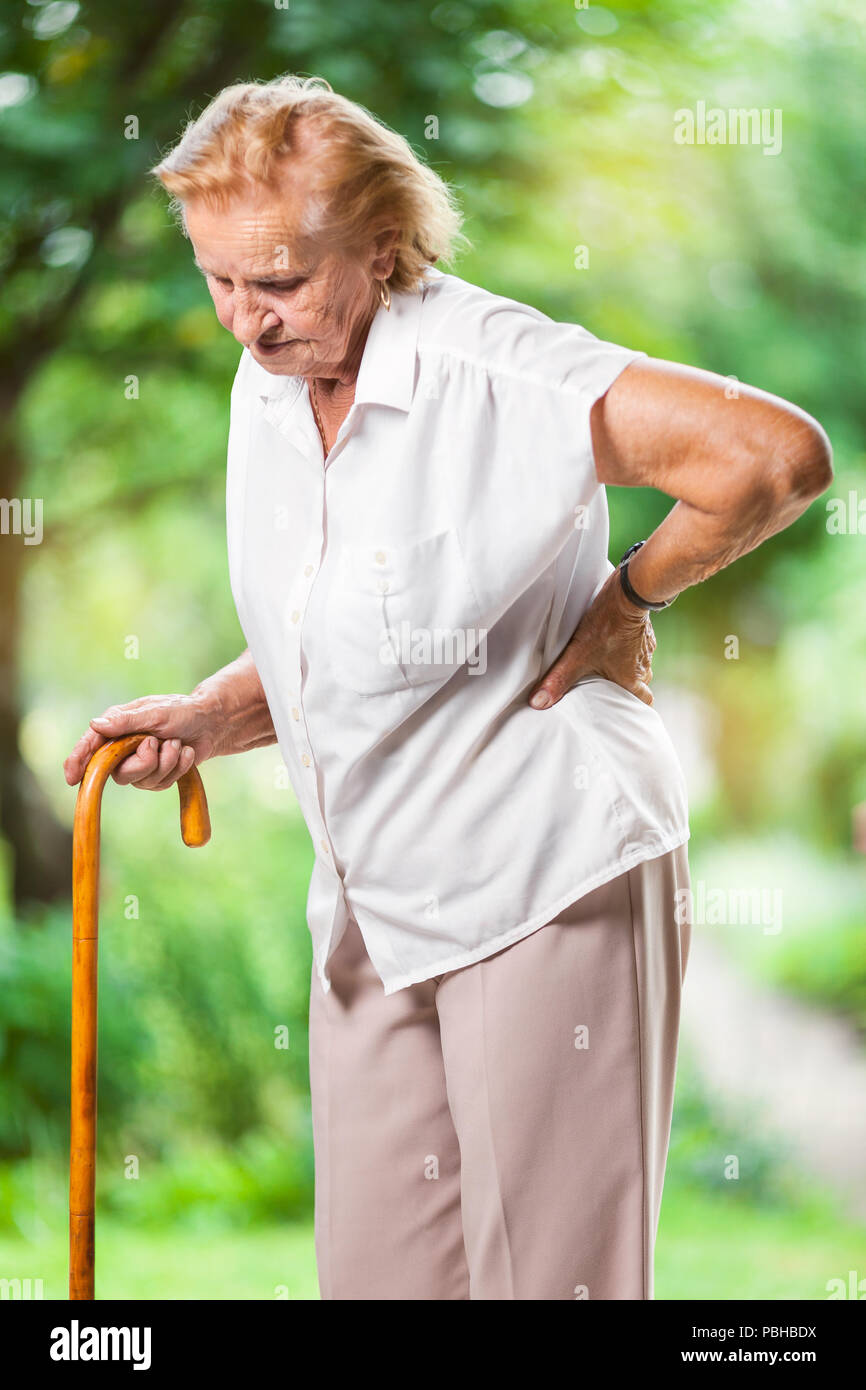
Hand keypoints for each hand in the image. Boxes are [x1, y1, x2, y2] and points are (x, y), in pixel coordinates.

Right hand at [63, 691, 221, 789]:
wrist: (211, 723)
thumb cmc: (182, 711)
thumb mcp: (155, 713)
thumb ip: (126, 721)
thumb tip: (95, 725)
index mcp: (118, 726)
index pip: (91, 747)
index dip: (78, 762)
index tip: (71, 778)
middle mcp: (124, 747)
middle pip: (119, 773)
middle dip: (143, 763)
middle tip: (156, 743)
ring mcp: (140, 763)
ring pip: (143, 781)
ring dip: (166, 762)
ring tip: (176, 743)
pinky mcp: (157, 775)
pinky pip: (162, 784)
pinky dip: (177, 768)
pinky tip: (184, 752)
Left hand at [529, 568, 657, 709]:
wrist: (627, 594)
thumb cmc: (606, 626)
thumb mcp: (577, 654)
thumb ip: (558, 679)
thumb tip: (538, 703)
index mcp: (632, 679)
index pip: (644, 702)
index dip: (636, 707)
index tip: (625, 709)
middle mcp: (643, 667)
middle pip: (641, 686)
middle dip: (628, 689)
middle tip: (611, 689)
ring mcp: (646, 648)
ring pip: (640, 666)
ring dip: (628, 668)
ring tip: (609, 666)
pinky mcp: (645, 632)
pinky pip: (639, 647)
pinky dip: (629, 649)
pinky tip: (614, 643)